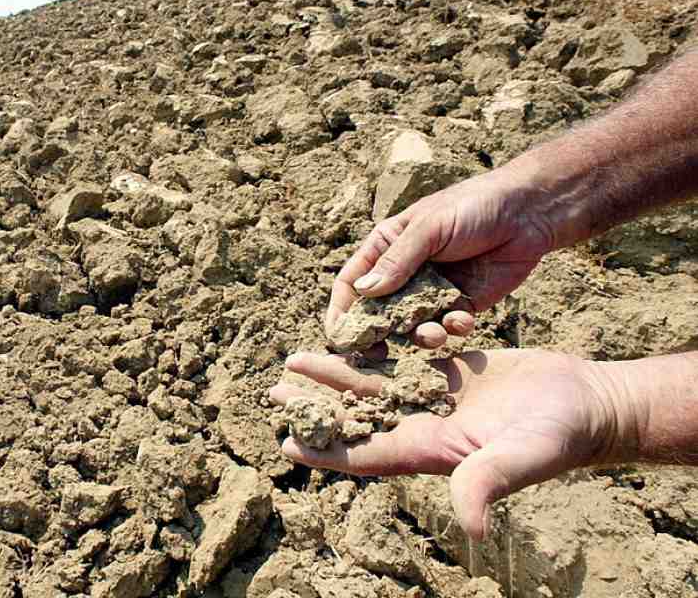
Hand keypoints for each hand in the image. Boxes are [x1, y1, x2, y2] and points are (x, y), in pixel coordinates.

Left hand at [271, 349, 630, 540]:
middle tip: (271, 391)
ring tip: (297, 359)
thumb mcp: (523, 457)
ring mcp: (437, 398)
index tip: (285, 442)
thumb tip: (469, 524)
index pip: (368, 453)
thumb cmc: (559, 436)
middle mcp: (426, 425)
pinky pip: (404, 358)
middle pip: (359, 414)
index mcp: (433, 449)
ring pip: (374, 383)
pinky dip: (376, 350)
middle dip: (316, 404)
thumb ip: (490, 480)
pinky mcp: (452, 372)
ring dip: (336, 373)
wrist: (587, 404)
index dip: (327, 450)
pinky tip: (348, 335)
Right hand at [328, 168, 556, 347]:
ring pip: (413, 326)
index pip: (352, 283)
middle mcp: (405, 273)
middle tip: (380, 355)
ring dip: (420, 335)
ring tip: (434, 335)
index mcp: (386, 247)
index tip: (339, 337)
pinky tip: (463, 320)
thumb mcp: (430, 228)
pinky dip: (453, 329)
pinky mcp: (461, 304)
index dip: (342, 310)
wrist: (530, 212)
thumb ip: (398, 261)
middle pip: (378, 312)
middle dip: (378, 335)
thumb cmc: (473, 206)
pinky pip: (447, 327)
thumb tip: (363, 292)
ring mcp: (432, 291)